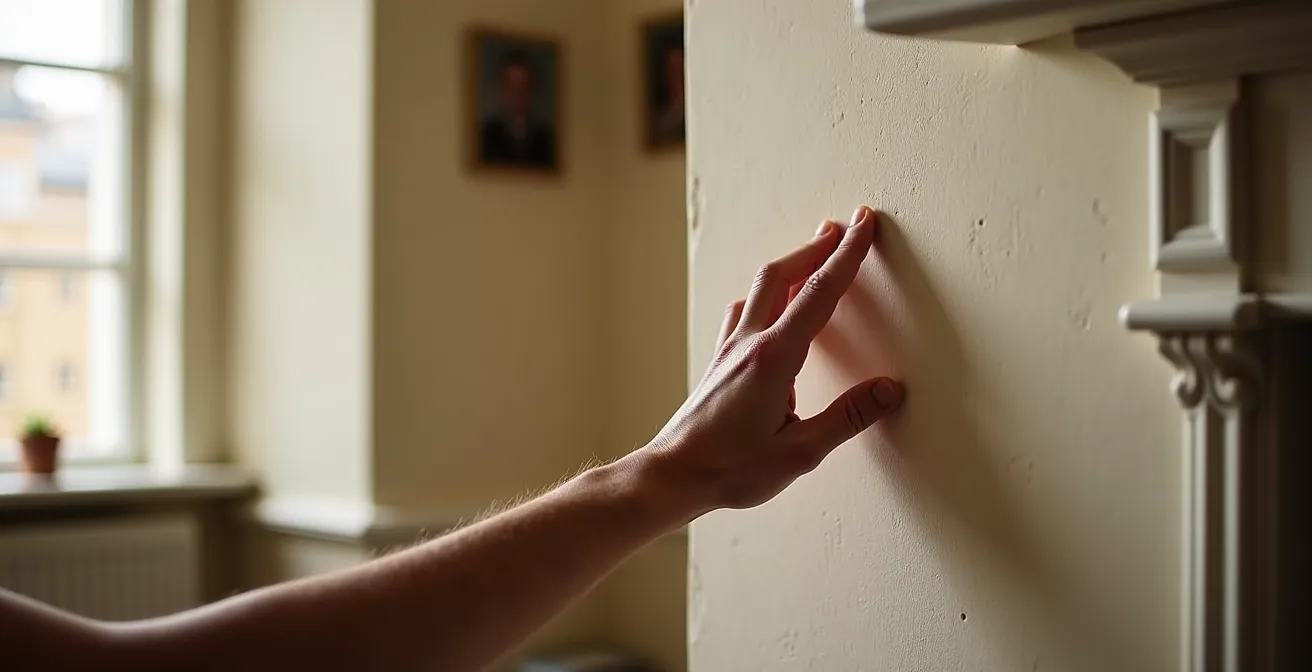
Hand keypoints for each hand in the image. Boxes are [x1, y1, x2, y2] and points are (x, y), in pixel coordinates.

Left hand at [642, 205, 903, 515]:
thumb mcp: (800, 453)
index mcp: (774, 358)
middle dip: (817, 247)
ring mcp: (731, 349)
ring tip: (815, 253)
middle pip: (784, 275)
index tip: (865, 224)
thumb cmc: (732, 469)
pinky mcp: (721, 361)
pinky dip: (766, 293)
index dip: (847, 256)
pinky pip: (744, 311)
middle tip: (846, 227)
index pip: (819, 294)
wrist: (674, 474)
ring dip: (792, 265)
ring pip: (761, 288)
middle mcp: (750, 343)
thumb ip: (847, 419)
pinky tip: (770, 301)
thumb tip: (890, 391)